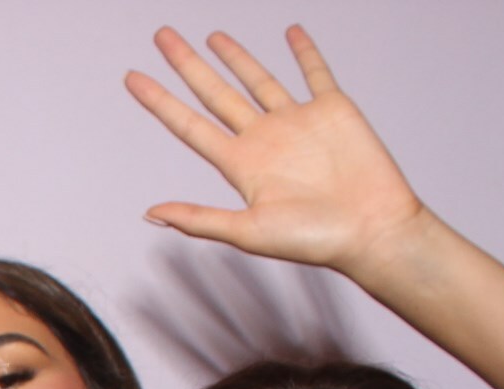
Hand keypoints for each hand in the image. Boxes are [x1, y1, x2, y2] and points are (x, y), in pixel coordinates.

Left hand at [126, 25, 427, 272]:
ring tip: (213, 35)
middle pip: (215, 93)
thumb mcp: (247, 232)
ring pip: (258, 80)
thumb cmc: (313, 240)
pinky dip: (305, 52)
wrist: (371, 229)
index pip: (188, 124)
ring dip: (236, 57)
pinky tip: (291, 33)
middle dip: (188, 64)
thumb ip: (199, 220)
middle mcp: (263, 139)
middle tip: (162, 35)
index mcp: (239, 165)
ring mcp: (297, 122)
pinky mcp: (333, 110)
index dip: (159, 100)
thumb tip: (151, 214)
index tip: (132, 77)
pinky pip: (315, 73)